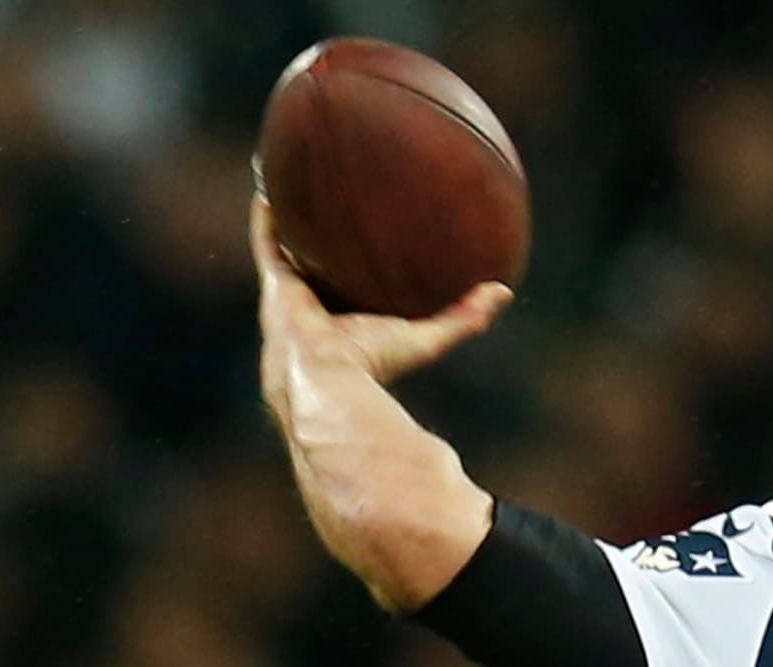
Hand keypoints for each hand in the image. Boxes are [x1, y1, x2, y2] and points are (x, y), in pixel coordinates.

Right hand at [250, 194, 511, 411]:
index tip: (381, 236)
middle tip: (344, 201)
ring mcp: (294, 294)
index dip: (368, 264)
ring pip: (293, 249)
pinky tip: (271, 185)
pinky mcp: (274, 284)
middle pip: (326, 264)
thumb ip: (466, 317)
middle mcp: (321, 304)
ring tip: (298, 183)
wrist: (327, 378)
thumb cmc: (376, 365)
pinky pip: (268, 242)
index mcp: (353, 318)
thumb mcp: (428, 338)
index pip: (361, 285)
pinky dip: (267, 217)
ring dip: (295, 220)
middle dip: (331, 239)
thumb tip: (504, 291)